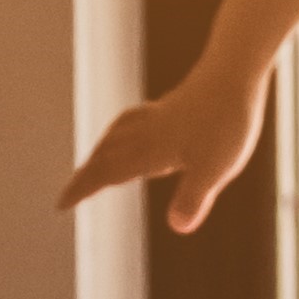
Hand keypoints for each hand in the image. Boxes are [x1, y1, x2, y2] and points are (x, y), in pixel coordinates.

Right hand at [62, 65, 271, 232]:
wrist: (236, 71)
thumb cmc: (227, 121)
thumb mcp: (215, 167)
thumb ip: (194, 197)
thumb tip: (178, 227)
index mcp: (151, 150)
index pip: (107, 172)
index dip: (83, 188)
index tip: (61, 204)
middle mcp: (147, 133)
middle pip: (106, 154)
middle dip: (86, 175)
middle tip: (70, 194)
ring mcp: (158, 117)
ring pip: (118, 135)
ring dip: (101, 153)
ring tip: (94, 164)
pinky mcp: (172, 107)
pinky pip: (135, 121)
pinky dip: (122, 132)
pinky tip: (135, 133)